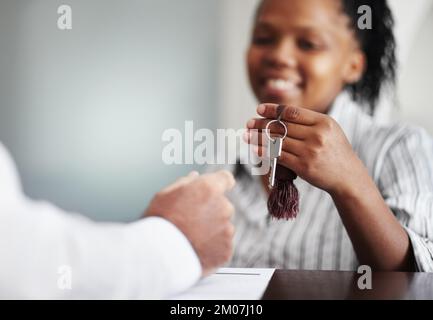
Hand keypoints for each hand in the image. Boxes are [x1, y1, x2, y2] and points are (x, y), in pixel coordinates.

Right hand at [145, 170, 235, 275]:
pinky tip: (196, 249)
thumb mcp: (165, 195)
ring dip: (212, 230)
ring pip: (223, 227)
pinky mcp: (226, 250)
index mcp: (209, 189)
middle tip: (190, 222)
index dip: (220, 184)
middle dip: (211, 211)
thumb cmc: (159, 223)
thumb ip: (185, 183)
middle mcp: (223, 207)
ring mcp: (227, 230)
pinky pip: (222, 246)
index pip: (226, 179)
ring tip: (191, 238)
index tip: (215, 190)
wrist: (159, 255)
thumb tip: (195, 177)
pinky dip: (212, 248)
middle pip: (223, 205)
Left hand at [245, 103, 366, 195]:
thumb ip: (309, 122)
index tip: (259, 109)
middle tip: (248, 123)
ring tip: (246, 135)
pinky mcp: (303, 166)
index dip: (273, 110)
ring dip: (258, 137)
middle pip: (282, 126)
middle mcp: (317, 134)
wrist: (348, 177)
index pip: (292, 112)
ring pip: (277, 141)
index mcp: (323, 122)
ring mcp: (310, 151)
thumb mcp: (330, 130)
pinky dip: (264, 151)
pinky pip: (279, 156)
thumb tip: (279, 116)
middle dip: (261, 124)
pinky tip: (255, 148)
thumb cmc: (335, 152)